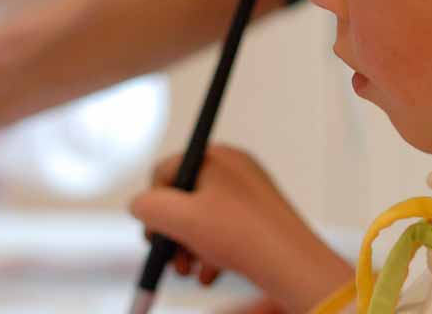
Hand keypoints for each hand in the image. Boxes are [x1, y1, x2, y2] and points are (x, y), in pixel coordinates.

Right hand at [130, 146, 353, 313]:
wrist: (292, 264)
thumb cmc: (240, 236)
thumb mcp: (178, 218)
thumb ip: (147, 206)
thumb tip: (139, 206)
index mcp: (216, 157)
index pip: (165, 171)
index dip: (154, 203)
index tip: (156, 231)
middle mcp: (233, 169)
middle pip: (183, 197)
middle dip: (171, 232)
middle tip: (170, 257)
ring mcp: (248, 193)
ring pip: (202, 218)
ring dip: (188, 246)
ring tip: (189, 271)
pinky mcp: (258, 217)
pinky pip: (223, 230)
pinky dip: (211, 251)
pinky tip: (210, 273)